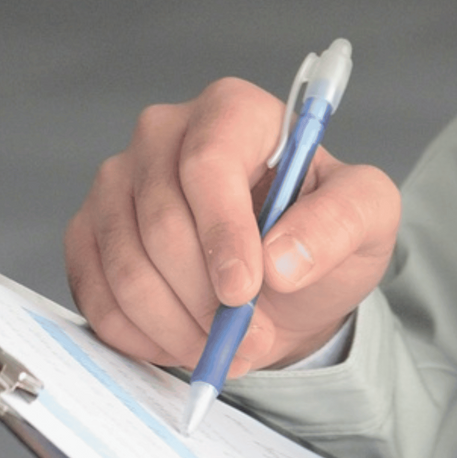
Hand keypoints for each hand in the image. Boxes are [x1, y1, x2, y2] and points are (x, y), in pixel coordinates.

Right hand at [66, 77, 399, 373]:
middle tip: (247, 338)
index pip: (206, 164)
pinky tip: (183, 338)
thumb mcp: (367, 219)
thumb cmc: (320, 235)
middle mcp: (163, 133)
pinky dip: (142, 335)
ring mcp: (117, 181)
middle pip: (160, 222)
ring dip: (177, 326)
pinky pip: (96, 295)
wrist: (283, 281)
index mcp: (232, 111)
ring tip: (224, 345)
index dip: (221, 234)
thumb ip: (340, 223)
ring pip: (125, 266)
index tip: (243, 292)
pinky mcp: (89, 231)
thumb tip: (282, 259)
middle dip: (206, 298)